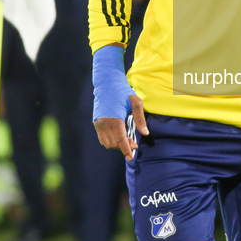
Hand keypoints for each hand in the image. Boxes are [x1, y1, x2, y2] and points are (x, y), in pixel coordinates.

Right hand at [92, 44, 148, 159]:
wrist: (107, 83)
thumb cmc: (123, 91)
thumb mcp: (136, 102)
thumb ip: (140, 119)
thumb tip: (145, 133)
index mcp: (115, 119)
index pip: (120, 139)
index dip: (126, 150)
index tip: (131, 157)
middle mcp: (104, 123)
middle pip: (114, 143)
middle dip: (124, 147)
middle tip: (134, 144)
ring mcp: (98, 123)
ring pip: (107, 143)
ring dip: (117, 146)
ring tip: (127, 141)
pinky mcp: (96, 122)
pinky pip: (102, 138)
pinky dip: (110, 142)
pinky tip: (118, 138)